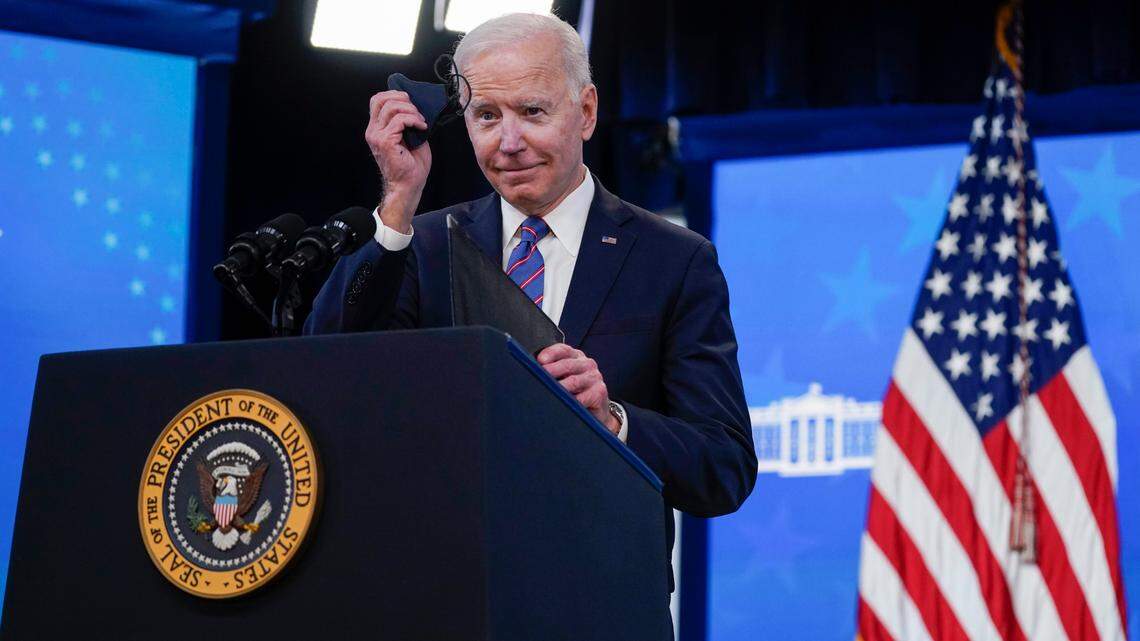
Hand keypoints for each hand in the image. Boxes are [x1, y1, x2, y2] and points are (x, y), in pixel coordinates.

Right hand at [365, 90, 431, 233]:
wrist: (409, 185)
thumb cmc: (411, 165)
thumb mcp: (409, 136)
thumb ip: (406, 120)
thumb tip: (415, 105)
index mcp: (376, 129)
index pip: (377, 100)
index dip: (394, 95)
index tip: (411, 103)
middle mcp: (373, 131)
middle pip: (381, 99)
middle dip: (403, 100)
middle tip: (417, 112)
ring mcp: (377, 136)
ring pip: (392, 107)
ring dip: (411, 111)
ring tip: (421, 122)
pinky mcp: (385, 141)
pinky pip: (399, 120)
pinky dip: (413, 120)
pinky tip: (421, 128)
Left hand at [537, 343, 619, 435]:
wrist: (596, 410)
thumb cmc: (575, 391)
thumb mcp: (564, 378)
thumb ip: (551, 371)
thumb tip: (530, 371)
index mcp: (575, 356)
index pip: (562, 350)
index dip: (550, 353)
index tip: (540, 360)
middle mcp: (586, 364)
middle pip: (567, 365)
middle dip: (551, 371)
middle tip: (539, 377)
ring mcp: (594, 377)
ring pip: (573, 382)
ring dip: (559, 388)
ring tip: (548, 392)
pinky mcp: (599, 392)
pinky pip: (582, 398)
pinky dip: (572, 402)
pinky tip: (562, 405)